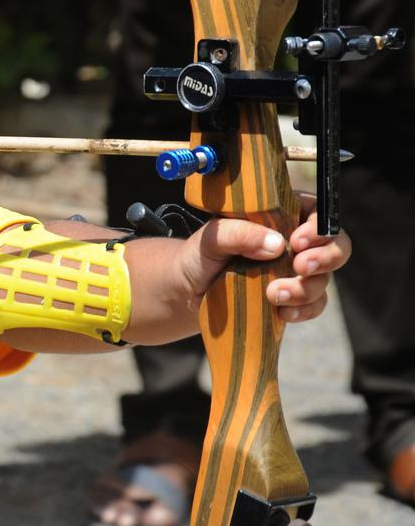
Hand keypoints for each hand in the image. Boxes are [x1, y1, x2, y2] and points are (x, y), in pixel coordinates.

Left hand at [180, 193, 351, 322]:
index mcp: (281, 215)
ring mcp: (296, 271)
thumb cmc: (201, 254)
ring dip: (306, 289)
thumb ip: (239, 233)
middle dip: (326, 258)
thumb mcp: (212, 237)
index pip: (317, 212)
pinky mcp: (293, 298)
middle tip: (300, 267)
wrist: (188, 289)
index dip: (318, 227)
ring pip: (324, 279)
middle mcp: (295, 242)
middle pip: (336, 245)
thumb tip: (276, 244)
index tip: (296, 241)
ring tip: (275, 294)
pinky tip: (283, 312)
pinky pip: (314, 305)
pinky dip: (304, 310)